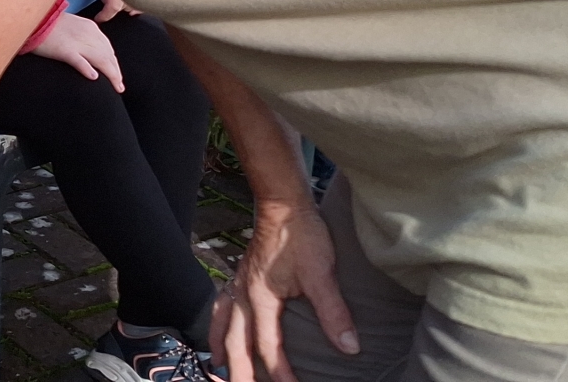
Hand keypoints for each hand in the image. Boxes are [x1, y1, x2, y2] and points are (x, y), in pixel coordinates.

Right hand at [29, 10, 122, 91]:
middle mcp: (88, 34)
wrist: (32, 17)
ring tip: (116, 86)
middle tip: (120, 86)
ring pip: (100, 59)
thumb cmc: (48, 23)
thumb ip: (83, 36)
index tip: (116, 73)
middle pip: (108, 55)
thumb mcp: (71, 25)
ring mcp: (76, 42)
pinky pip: (79, 60)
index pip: (108, 48)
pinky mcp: (64, 49)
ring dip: (111, 74)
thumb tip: (91, 49)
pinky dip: (87, 68)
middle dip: (116, 72)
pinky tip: (93, 77)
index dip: (114, 62)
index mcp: (90, 27)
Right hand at [212, 199, 357, 381]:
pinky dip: (217, 322)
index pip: (268, 349)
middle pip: (236, 344)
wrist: (283, 203)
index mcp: (261, 299)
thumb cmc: (302, 234)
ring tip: (219, 368)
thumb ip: (333, 313)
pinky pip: (221, 304)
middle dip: (240, 373)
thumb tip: (349, 348)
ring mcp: (238, 285)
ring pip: (222, 325)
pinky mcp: (241, 275)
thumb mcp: (322, 274)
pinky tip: (220, 327)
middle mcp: (243, 295)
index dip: (281, 375)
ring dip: (221, 350)